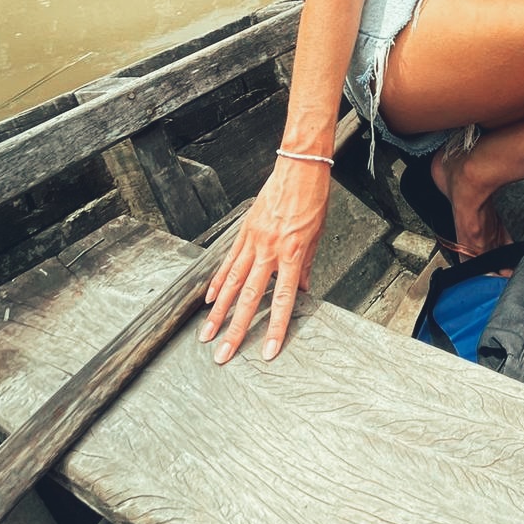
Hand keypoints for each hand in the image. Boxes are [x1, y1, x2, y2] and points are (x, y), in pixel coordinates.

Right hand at [200, 158, 330, 364]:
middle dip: (235, 329)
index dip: (274, 328)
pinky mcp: (244, 232)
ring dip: (218, 312)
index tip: (266, 351)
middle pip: (250, 298)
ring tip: (206, 335)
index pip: (282, 300)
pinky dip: (218, 282)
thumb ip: (304, 267)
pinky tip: (209, 300)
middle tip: (222, 355)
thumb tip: (300, 292)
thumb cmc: (312, 200)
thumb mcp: (317, 235)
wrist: (299, 168)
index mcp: (292, 254)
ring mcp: (253, 241)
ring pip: (232, 283)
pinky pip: (228, 261)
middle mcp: (269, 251)